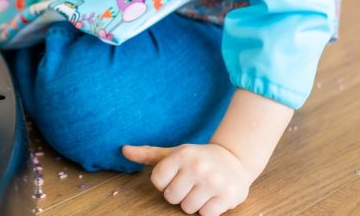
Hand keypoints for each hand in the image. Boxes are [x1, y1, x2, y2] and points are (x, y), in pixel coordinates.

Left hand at [122, 143, 254, 215]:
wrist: (235, 158)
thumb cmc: (198, 159)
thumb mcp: (174, 153)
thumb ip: (148, 154)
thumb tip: (124, 150)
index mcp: (182, 155)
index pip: (158, 181)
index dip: (165, 183)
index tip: (176, 177)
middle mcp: (198, 166)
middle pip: (171, 197)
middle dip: (179, 195)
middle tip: (191, 185)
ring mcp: (214, 181)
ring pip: (187, 208)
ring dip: (193, 203)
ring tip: (202, 190)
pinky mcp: (228, 195)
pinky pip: (205, 215)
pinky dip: (208, 209)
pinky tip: (213, 196)